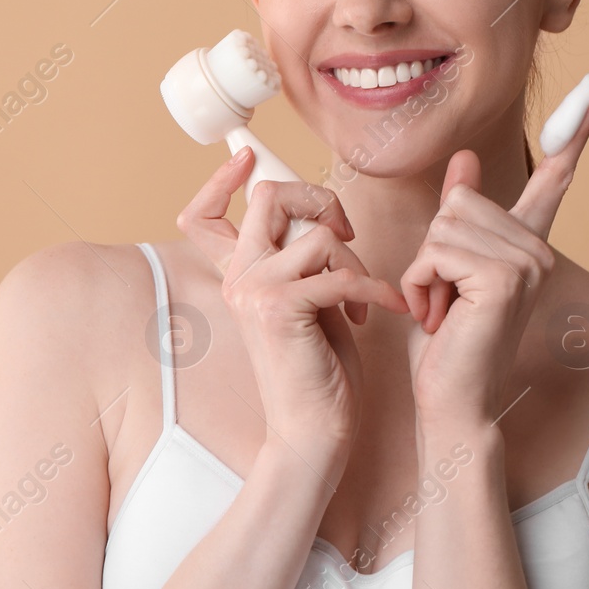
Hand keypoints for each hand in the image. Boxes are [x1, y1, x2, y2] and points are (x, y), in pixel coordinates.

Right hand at [176, 147, 410, 468]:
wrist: (314, 432)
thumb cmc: (321, 370)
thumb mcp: (310, 301)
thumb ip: (304, 259)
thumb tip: (324, 217)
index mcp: (239, 274)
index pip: (202, 215)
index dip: (219, 179)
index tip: (247, 156)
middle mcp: (238, 277)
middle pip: (268, 196)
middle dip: (319, 198)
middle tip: (345, 232)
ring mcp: (254, 292)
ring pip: (317, 235)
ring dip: (355, 259)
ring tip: (364, 295)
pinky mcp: (280, 310)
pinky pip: (338, 273)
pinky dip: (372, 288)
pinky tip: (386, 307)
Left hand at [401, 91, 588, 427]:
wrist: (451, 402)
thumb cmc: (447, 343)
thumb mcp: (444, 268)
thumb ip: (459, 215)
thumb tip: (466, 159)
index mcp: (528, 244)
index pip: (554, 178)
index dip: (577, 133)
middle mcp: (538, 249)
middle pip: (461, 201)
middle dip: (432, 250)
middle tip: (446, 299)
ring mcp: (528, 263)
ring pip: (444, 226)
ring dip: (424, 272)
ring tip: (443, 311)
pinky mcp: (505, 278)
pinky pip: (437, 251)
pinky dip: (421, 284)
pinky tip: (440, 318)